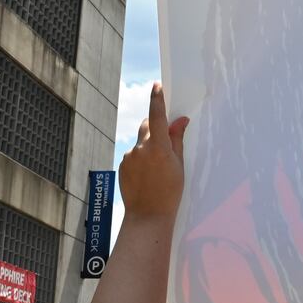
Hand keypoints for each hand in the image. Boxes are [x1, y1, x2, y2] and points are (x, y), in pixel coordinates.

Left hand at [119, 83, 188, 221]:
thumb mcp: (179, 165)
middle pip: (147, 126)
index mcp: (158, 147)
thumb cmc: (169, 193)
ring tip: (157, 169)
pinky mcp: (122, 165)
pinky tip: (148, 176)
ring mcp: (129, 157)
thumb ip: (177, 140)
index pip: (157, 115)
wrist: (148, 216)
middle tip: (166, 141)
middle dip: (155, 127)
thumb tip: (180, 120)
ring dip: (148, 147)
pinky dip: (140, 159)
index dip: (158, 99)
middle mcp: (140, 148)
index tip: (157, 85)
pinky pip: (133, 155)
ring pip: (140, 142)